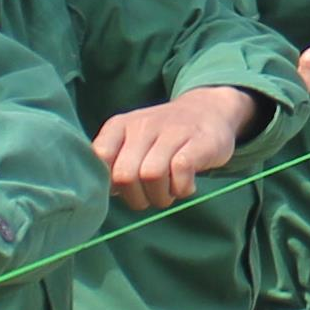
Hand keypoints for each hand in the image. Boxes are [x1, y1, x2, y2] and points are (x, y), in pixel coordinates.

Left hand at [94, 86, 250, 208]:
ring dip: (160, 196)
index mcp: (119, 125)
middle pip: (125, 175)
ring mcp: (171, 131)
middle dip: (136, 198)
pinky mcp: (198, 141)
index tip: (123, 189)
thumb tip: (102, 193)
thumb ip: (112, 162)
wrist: (208, 111)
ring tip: (168, 193)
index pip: (100, 157)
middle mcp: (142, 125)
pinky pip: (181, 172)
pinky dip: (182, 189)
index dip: (109, 183)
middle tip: (149, 197)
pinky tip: (185, 186)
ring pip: (152, 175)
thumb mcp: (131, 141)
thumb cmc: (162, 138)